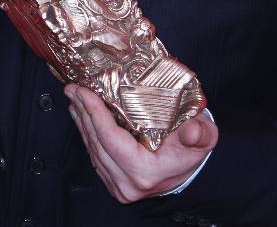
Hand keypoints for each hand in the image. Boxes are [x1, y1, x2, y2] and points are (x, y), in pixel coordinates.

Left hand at [65, 84, 217, 202]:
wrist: (189, 170)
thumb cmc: (192, 150)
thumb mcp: (203, 137)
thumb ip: (200, 133)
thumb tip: (193, 130)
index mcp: (144, 172)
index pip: (109, 138)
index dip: (94, 113)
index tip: (84, 91)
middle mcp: (128, 183)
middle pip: (96, 143)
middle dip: (82, 112)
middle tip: (73, 89)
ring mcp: (119, 186)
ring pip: (92, 150)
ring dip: (82, 122)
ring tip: (76, 100)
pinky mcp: (115, 184)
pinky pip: (95, 156)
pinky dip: (88, 135)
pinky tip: (85, 119)